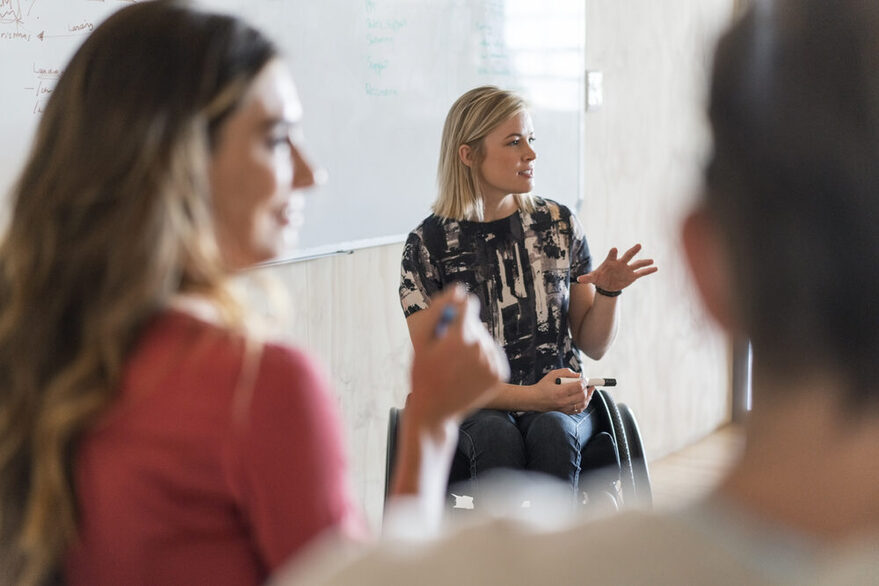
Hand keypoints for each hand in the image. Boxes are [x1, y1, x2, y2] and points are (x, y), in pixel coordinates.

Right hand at [408, 285, 508, 429]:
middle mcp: (480, 348)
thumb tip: (458, 290)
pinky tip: (467, 372)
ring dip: (472, 346)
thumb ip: (438, 310)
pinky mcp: (500, 373)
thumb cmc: (423, 373)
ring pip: (484, 339)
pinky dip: (481, 359)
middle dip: (461, 332)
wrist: (436, 411)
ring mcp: (492, 362)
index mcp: (459, 337)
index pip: (468, 305)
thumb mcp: (421, 341)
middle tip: (445, 354)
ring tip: (455, 365)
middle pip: (476, 324)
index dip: (455, 312)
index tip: (447, 324)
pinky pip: (492, 354)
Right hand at [532, 368, 593, 413]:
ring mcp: (564, 408)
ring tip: (590, 391)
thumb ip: (566, 372)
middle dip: (587, 389)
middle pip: (582, 396)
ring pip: (583, 404)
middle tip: (588, 384)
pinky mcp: (564, 412)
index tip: (585, 378)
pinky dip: (584, 404)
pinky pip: (578, 410)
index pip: (578, 387)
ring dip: (588, 397)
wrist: (533, 399)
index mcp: (559, 391)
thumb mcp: (552, 375)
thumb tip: (578, 375)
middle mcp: (563, 401)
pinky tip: (584, 399)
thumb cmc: (542, 386)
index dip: (584, 381)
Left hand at [577, 243, 656, 291]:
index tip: (614, 249)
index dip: (612, 252)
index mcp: (610, 261)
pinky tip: (656, 268)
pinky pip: (641, 273)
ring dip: (644, 262)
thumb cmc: (599, 278)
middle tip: (639, 245)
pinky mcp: (631, 276)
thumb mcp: (593, 278)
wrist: (606, 284)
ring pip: (636, 263)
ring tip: (652, 260)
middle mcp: (620, 263)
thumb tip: (578, 280)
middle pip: (627, 255)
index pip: (611, 255)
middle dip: (632, 251)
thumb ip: (587, 278)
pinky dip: (648, 271)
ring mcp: (627, 269)